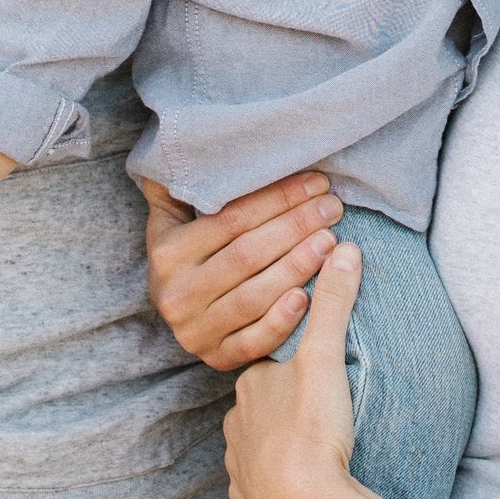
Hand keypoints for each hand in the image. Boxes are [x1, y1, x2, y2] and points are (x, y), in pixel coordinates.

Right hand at [142, 169, 344, 368]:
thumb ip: (177, 185)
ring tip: (331, 241)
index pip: (232, 219)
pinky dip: (283, 321)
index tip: (316, 182)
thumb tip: (179, 139)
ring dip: (299, 266)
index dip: (278, 198)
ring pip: (255, 296)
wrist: (179, 315)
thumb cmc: (187, 255)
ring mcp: (195, 332)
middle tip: (332, 208)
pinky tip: (311, 297)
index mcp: (166, 253)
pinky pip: (255, 342)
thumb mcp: (171, 218)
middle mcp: (176, 294)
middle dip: (296, 226)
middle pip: (248, 254)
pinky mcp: (217, 359)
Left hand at [223, 243, 364, 498]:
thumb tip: (345, 249)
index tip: (321, 368)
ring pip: (257, 444)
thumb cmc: (313, 430)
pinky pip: (258, 486)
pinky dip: (275, 482)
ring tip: (316, 445)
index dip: (295, 361)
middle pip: (263, 404)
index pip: (270, 362)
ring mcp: (240, 466)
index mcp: (251, 385)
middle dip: (287, 402)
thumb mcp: (328, 358)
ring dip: (280, 443)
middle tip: (325, 407)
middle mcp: (236, 424)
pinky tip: (296, 482)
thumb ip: (335, 304)